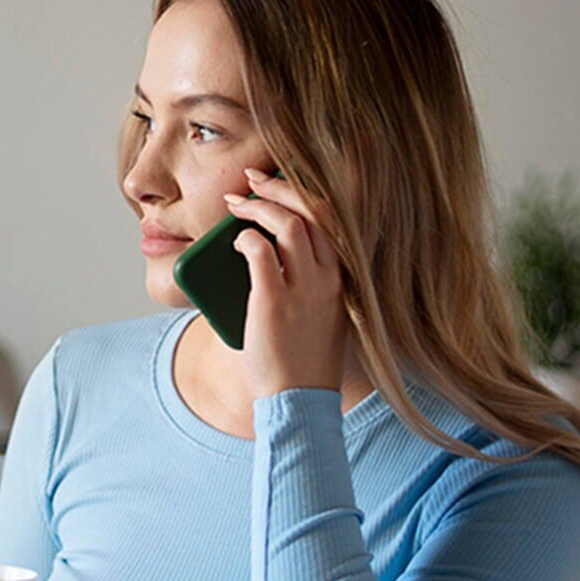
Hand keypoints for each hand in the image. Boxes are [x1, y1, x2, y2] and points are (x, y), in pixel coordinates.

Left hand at [224, 166, 350, 401]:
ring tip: (237, 204)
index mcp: (343, 279)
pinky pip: (260, 252)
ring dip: (260, 207)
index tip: (279, 183)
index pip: (333, 219)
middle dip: (282, 187)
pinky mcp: (275, 302)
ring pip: (290, 225)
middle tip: (253, 179)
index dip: (305, 193)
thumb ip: (303, 283)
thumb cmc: (302, 360)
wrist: (299, 401)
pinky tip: (236, 240)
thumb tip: (264, 250)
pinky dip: (246, 237)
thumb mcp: (318, 314)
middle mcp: (330, 278)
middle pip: (315, 212)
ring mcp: (305, 289)